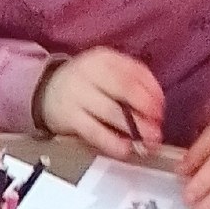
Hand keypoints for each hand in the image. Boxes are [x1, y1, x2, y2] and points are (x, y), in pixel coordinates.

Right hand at [38, 50, 164, 156]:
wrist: (47, 92)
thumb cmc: (87, 84)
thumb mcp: (108, 72)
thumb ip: (133, 81)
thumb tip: (157, 104)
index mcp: (104, 58)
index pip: (135, 71)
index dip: (153, 92)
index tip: (161, 109)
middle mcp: (89, 72)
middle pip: (124, 89)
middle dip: (146, 109)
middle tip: (158, 127)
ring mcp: (77, 94)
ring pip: (112, 111)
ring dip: (134, 128)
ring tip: (148, 141)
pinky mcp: (69, 117)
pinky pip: (94, 132)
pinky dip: (112, 142)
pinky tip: (125, 150)